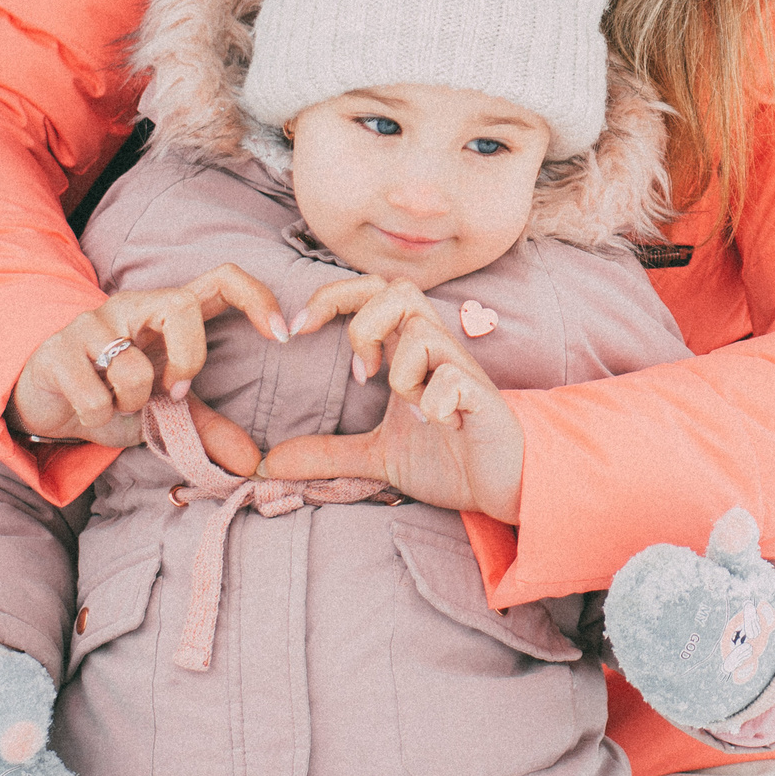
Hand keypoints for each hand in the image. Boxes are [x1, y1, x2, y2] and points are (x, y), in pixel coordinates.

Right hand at [6, 264, 283, 472]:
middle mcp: (133, 305)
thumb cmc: (115, 396)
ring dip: (132, 403)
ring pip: (133, 366)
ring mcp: (91, 322)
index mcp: (168, 312)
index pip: (222, 278)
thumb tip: (250, 462)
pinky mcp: (56, 350)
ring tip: (117, 403)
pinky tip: (88, 408)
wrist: (47, 403)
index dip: (257, 297)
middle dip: (189, 358)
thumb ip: (208, 427)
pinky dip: (98, 417)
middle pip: (181, 305)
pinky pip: (95, 396)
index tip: (282, 335)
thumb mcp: (166, 411)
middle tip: (176, 392)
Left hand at [261, 275, 525, 522]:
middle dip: (365, 324)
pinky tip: (443, 425)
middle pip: (399, 289)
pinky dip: (436, 402)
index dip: (333, 296)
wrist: (503, 485)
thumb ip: (328, 454)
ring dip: (402, 372)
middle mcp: (437, 351)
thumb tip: (272, 463)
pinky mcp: (483, 397)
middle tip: (361, 371)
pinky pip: (452, 380)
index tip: (298, 330)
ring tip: (412, 408)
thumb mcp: (376, 456)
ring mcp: (462, 371)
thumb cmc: (450, 458)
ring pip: (421, 333)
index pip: (373, 292)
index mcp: (410, 352)